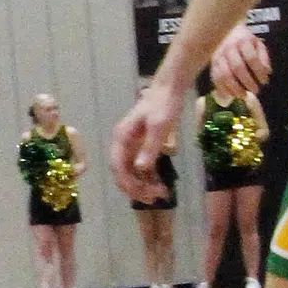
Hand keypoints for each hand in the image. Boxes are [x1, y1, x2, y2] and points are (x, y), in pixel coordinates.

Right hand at [112, 84, 181, 202]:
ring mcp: (131, 145)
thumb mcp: (159, 126)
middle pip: (122, 172)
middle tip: (156, 198)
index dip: (128, 184)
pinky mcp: (141, 145)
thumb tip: (140, 169)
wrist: (170, 89)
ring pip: (131, 172)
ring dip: (143, 185)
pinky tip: (161, 184)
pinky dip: (148, 177)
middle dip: (136, 188)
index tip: (144, 195)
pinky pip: (140, 167)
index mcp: (121, 138)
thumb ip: (150, 148)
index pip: (118, 167)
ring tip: (161, 194)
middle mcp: (122, 143)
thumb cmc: (164, 105)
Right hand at [210, 23, 272, 95]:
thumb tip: (266, 72)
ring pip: (224, 74)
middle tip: (256, 90)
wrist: (224, 31)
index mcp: (243, 41)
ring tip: (243, 95)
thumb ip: (263, 57)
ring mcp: (218, 56)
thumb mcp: (257, 44)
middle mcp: (228, 48)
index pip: (251, 58)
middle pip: (237, 67)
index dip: (259, 71)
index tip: (265, 81)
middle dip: (247, 81)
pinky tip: (230, 95)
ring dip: (234, 88)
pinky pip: (215, 78)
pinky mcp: (211, 63)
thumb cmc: (244, 40)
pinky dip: (222, 88)